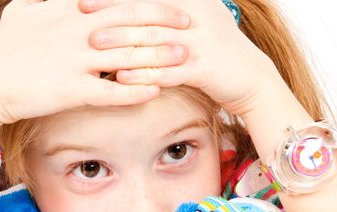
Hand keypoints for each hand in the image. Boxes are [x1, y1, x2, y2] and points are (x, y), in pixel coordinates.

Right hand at [0, 0, 191, 134]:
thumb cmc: (7, 49)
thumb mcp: (23, 12)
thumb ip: (46, 0)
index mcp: (70, 14)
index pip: (119, 2)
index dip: (150, 4)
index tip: (174, 6)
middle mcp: (77, 34)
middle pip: (130, 25)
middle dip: (164, 26)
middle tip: (191, 28)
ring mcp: (76, 63)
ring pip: (126, 58)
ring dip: (158, 58)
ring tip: (184, 59)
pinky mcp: (72, 91)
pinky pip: (111, 91)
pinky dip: (135, 91)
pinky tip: (156, 92)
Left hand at [80, 0, 280, 115]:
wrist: (252, 79)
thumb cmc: (217, 53)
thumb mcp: (198, 23)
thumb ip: (171, 14)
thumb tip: (138, 11)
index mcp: (191, 3)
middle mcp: (196, 17)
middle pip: (147, 12)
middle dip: (113, 12)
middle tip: (83, 15)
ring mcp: (201, 42)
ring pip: (155, 40)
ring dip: (123, 42)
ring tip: (95, 44)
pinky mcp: (204, 69)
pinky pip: (168, 71)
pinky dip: (143, 74)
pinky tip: (121, 78)